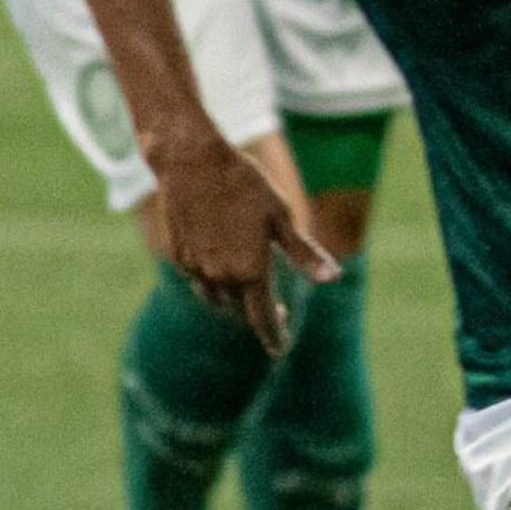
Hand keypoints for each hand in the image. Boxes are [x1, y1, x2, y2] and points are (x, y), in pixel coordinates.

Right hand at [153, 129, 338, 352]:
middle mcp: (220, 276)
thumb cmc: (244, 183)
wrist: (190, 160)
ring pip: (217, 298)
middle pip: (241, 310)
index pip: (264, 318)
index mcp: (250, 270)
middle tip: (278, 314)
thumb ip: (304, 254)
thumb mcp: (282, 216)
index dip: (274, 336)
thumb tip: (333, 277)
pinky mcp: (177, 256)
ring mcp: (195, 268)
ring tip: (250, 294)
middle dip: (258, 315)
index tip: (281, 349)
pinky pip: (199, 280)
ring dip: (235, 302)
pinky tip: (222, 267)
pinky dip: (213, 282)